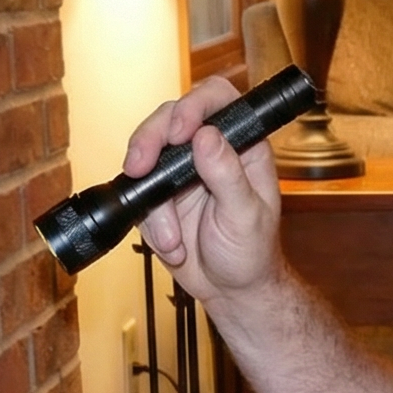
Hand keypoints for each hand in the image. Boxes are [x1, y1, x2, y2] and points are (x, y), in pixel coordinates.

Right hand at [126, 78, 286, 302]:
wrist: (232, 291)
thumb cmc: (252, 253)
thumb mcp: (247, 216)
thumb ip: (228, 175)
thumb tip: (206, 136)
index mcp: (241, 146)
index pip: (217, 101)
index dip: (193, 106)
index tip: (178, 132)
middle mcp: (208, 151)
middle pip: (169, 119)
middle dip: (150, 141)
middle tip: (141, 167)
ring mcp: (180, 172)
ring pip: (147, 156)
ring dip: (152, 200)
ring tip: (173, 238)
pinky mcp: (159, 196)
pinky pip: (139, 195)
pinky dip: (149, 222)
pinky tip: (172, 245)